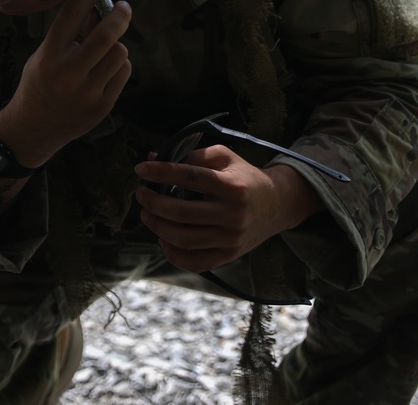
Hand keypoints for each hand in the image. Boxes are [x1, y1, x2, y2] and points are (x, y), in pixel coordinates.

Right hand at [0, 0, 131, 167]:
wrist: (34, 128)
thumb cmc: (38, 86)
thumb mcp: (44, 56)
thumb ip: (70, 34)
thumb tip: (98, 8)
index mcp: (48, 57)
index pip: (71, 16)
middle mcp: (67, 75)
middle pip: (105, 35)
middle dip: (119, 15)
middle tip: (123, 7)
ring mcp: (87, 92)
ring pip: (118, 53)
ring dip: (117, 44)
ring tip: (108, 47)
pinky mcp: (102, 105)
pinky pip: (122, 72)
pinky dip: (119, 64)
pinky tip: (108, 66)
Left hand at [134, 147, 320, 272]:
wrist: (277, 205)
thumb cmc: (245, 177)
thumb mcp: (225, 158)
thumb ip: (192, 155)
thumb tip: (153, 157)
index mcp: (232, 186)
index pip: (189, 177)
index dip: (161, 172)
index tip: (141, 169)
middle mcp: (233, 215)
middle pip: (182, 212)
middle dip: (153, 202)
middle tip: (141, 194)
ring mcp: (231, 239)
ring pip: (184, 239)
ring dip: (157, 226)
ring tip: (146, 213)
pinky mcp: (228, 256)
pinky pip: (194, 262)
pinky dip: (172, 253)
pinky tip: (162, 238)